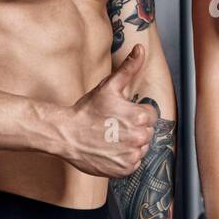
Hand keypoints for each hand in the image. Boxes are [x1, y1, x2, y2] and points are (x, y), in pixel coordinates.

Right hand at [61, 44, 155, 177]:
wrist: (67, 134)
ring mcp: (131, 155)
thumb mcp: (109, 86)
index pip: (150, 115)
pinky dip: (125, 158)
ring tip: (112, 138)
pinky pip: (133, 163)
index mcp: (139, 116)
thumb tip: (141, 49)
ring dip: (130, 144)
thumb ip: (129, 68)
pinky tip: (111, 150)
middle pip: (146, 132)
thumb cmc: (88, 110)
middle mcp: (139, 137)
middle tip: (114, 126)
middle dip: (134, 128)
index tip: (121, 114)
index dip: (136, 113)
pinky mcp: (124, 169)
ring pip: (141, 148)